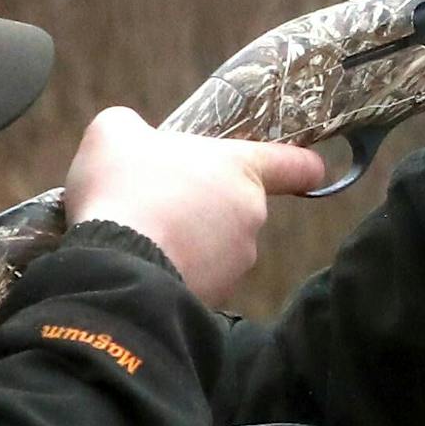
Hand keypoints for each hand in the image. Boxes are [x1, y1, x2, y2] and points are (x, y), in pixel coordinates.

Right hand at [65, 107, 324, 308]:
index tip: (310, 170)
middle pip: (239, 205)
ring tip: (143, 234)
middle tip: (159, 199)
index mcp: (241, 169)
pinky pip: (200, 277)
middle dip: (206, 204)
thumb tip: (132, 136)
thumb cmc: (125, 189)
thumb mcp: (114, 134)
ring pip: (218, 245)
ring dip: (190, 240)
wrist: (118, 267)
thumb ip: (132, 127)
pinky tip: (143, 264)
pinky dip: (178, 271)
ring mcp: (237, 262)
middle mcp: (251, 216)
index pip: (295, 165)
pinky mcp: (217, 298)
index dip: (303, 166)